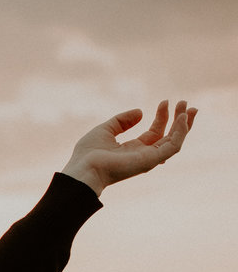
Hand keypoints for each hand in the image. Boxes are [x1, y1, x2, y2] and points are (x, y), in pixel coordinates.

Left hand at [62, 100, 196, 195]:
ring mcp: (148, 159)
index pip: (154, 132)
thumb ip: (122, 121)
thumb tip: (141, 112)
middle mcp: (143, 155)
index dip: (162, 117)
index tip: (164, 102)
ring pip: (174, 141)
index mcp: (133, 149)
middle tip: (183, 102)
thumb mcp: (105, 130)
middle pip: (168, 137)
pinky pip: (173, 146)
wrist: (83, 169)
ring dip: (183, 124)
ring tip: (187, 108)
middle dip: (178, 120)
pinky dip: (180, 132)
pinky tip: (182, 119)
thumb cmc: (88, 154)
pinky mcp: (151, 160)